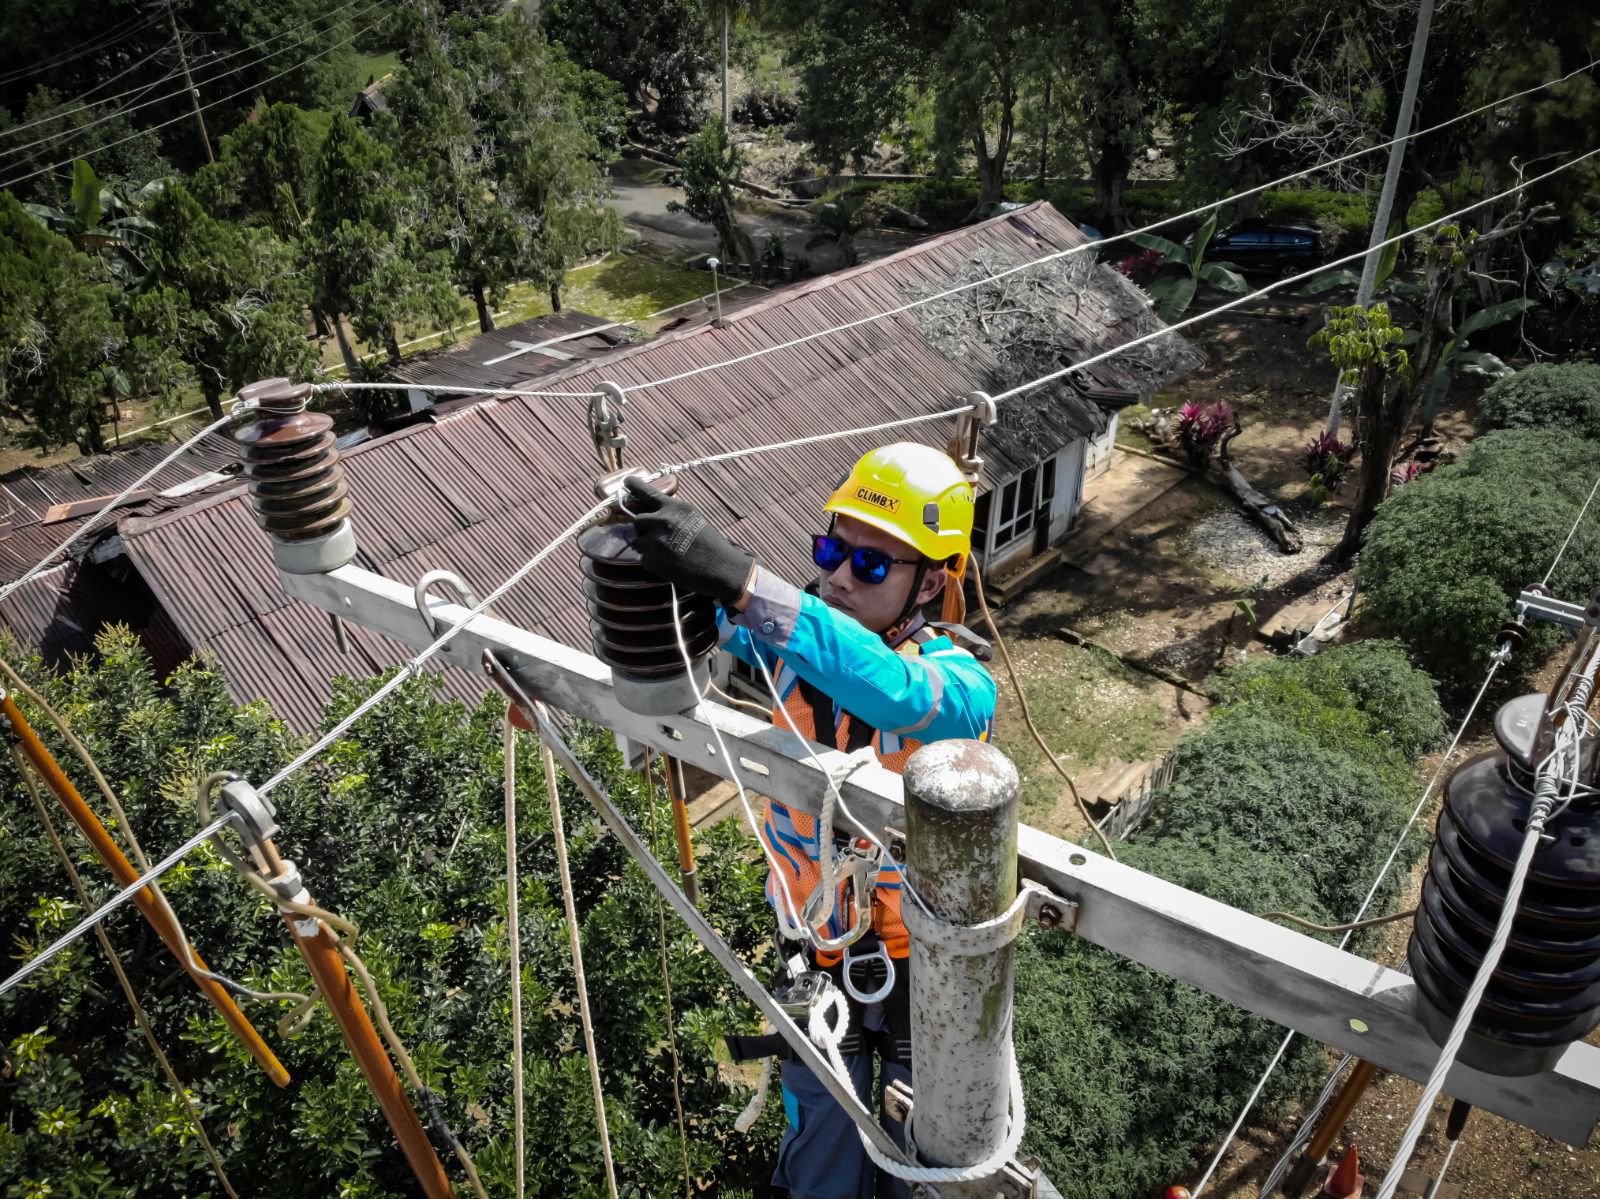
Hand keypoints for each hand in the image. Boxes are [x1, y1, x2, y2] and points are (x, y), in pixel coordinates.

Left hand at [623, 478, 755, 605]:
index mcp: (675, 507)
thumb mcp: (693, 519)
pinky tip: (670, 564)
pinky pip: (644, 559)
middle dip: (643, 529)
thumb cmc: (711, 545)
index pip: (647, 493)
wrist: (720, 568)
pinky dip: (653, 563)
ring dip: (647, 547)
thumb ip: (672, 513)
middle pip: (637, 520)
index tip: (626, 482)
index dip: (634, 487)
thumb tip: (653, 513)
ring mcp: (656, 540)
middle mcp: (662, 520)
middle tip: (656, 538)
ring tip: (668, 553)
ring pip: (638, 541)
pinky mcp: (652, 559)